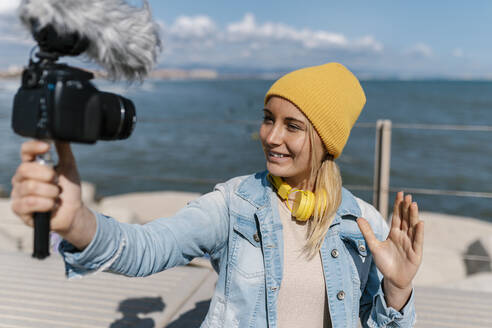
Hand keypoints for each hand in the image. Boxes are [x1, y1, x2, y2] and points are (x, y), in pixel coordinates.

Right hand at [10, 140, 95, 248]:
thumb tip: (60, 133)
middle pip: (25, 169)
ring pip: (30, 187)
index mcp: (32, 165)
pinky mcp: (19, 209)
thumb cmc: (69, 190)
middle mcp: (21, 178)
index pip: (26, 151)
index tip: (47, 147)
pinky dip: (47, 204)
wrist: (73, 212)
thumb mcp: (68, 167)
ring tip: (56, 196)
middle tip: (57, 182)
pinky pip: (29, 202)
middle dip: (47, 175)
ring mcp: (18, 193)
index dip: (34, 147)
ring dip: (51, 192)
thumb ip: (63, 150)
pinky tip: (52, 206)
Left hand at [357, 192, 423, 308]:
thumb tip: (358, 218)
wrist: (393, 279)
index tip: (400, 194)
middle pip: (405, 219)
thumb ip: (367, 232)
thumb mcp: (374, 246)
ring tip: (413, 204)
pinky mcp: (416, 253)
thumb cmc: (384, 262)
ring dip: (413, 216)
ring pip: (412, 227)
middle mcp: (404, 236)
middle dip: (406, 207)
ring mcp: (411, 243)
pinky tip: (420, 222)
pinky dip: (419, 232)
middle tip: (407, 195)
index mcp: (394, 233)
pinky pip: (418, 241)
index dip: (398, 206)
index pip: (397, 216)